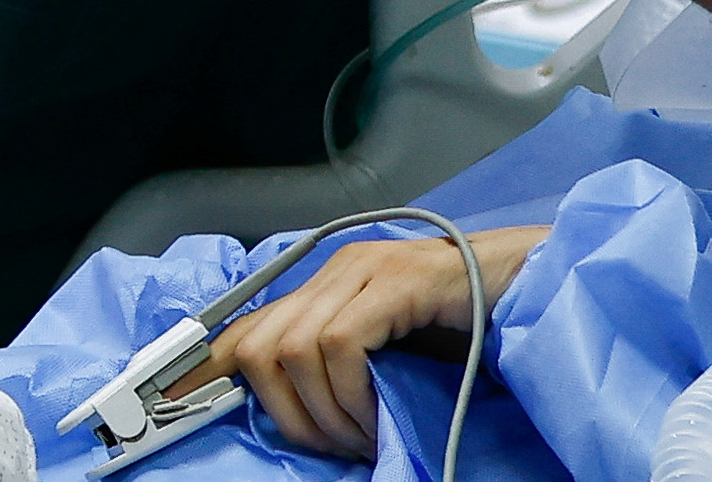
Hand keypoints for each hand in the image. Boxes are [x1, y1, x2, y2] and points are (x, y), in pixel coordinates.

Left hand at [183, 227, 547, 460]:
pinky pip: (339, 347)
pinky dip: (351, 395)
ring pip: (293, 351)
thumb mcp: (383, 351)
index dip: (202, 375)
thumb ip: (333, 361)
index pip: (240, 328)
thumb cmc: (465, 326)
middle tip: (333, 444)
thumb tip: (273, 404)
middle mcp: (336, 267)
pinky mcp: (396, 280)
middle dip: (282, 413)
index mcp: (326, 283)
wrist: (535, 286)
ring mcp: (366, 268)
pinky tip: (378, 415)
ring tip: (363, 435)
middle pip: (258, 346)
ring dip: (323, 413)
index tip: (176, 414)